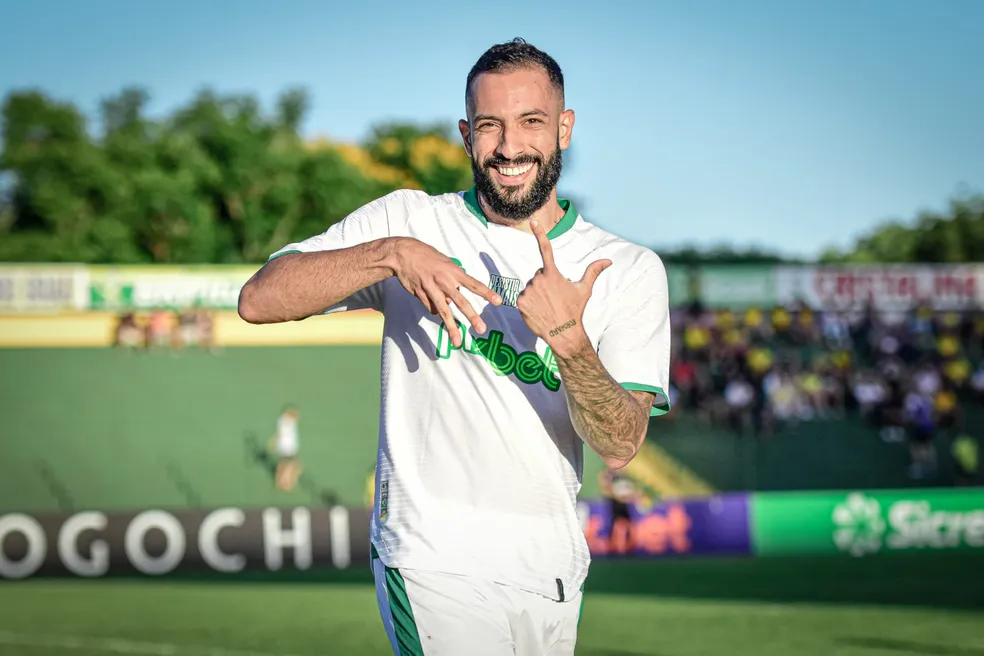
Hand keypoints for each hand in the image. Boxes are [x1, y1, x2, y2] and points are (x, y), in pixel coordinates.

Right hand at [391, 238, 501, 346]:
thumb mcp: (445, 263)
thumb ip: (452, 279)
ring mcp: (432, 289)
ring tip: (457, 342)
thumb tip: (452, 298)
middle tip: (482, 329)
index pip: (474, 284)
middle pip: (461, 302)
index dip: (486, 293)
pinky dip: (432, 307)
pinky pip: (430, 307)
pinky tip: (428, 298)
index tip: (498, 301)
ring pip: (444, 311)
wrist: (403, 254)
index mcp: (453, 271)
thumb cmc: (426, 256)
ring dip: (452, 328)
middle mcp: (444, 281)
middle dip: (472, 317)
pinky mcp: (420, 295)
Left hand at [516, 219, 611, 357]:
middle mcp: (538, 279)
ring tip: (546, 306)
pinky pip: (523, 298)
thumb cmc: (574, 311)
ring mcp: (528, 291)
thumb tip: (608, 260)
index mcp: (553, 274)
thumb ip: (593, 271)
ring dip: (537, 294)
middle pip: (539, 275)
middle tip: (554, 298)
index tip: (534, 220)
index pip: (546, 249)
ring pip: (531, 287)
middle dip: (545, 284)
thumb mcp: (584, 290)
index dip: (540, 233)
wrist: (563, 333)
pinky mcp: (520, 302)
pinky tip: (538, 311)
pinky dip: (528, 303)